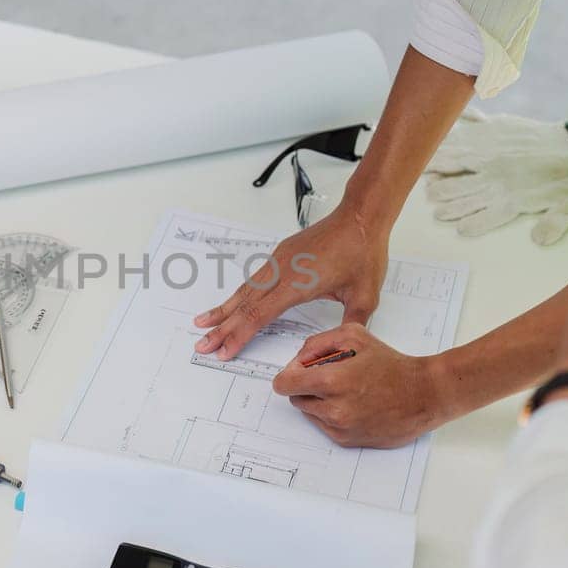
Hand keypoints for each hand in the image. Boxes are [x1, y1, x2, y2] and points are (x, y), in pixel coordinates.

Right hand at [193, 209, 387, 360]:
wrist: (360, 216)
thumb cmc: (362, 251)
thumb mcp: (365, 296)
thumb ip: (350, 325)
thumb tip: (342, 347)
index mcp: (297, 284)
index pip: (260, 315)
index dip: (239, 335)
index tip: (224, 351)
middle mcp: (281, 272)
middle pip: (244, 305)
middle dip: (221, 328)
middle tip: (201, 345)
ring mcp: (278, 262)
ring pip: (244, 290)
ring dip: (223, 310)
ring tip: (203, 323)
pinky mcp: (281, 255)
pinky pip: (253, 279)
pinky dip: (238, 294)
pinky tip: (231, 303)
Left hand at [270, 323, 444, 447]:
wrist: (423, 394)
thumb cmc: (392, 364)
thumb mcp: (354, 336)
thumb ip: (318, 343)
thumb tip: (299, 359)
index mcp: (331, 381)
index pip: (284, 384)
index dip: (288, 375)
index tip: (300, 371)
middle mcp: (332, 409)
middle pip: (296, 398)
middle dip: (306, 386)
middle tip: (329, 376)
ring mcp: (340, 427)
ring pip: (309, 413)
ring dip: (319, 400)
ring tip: (345, 389)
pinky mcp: (347, 440)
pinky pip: (324, 426)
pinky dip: (331, 415)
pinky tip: (353, 403)